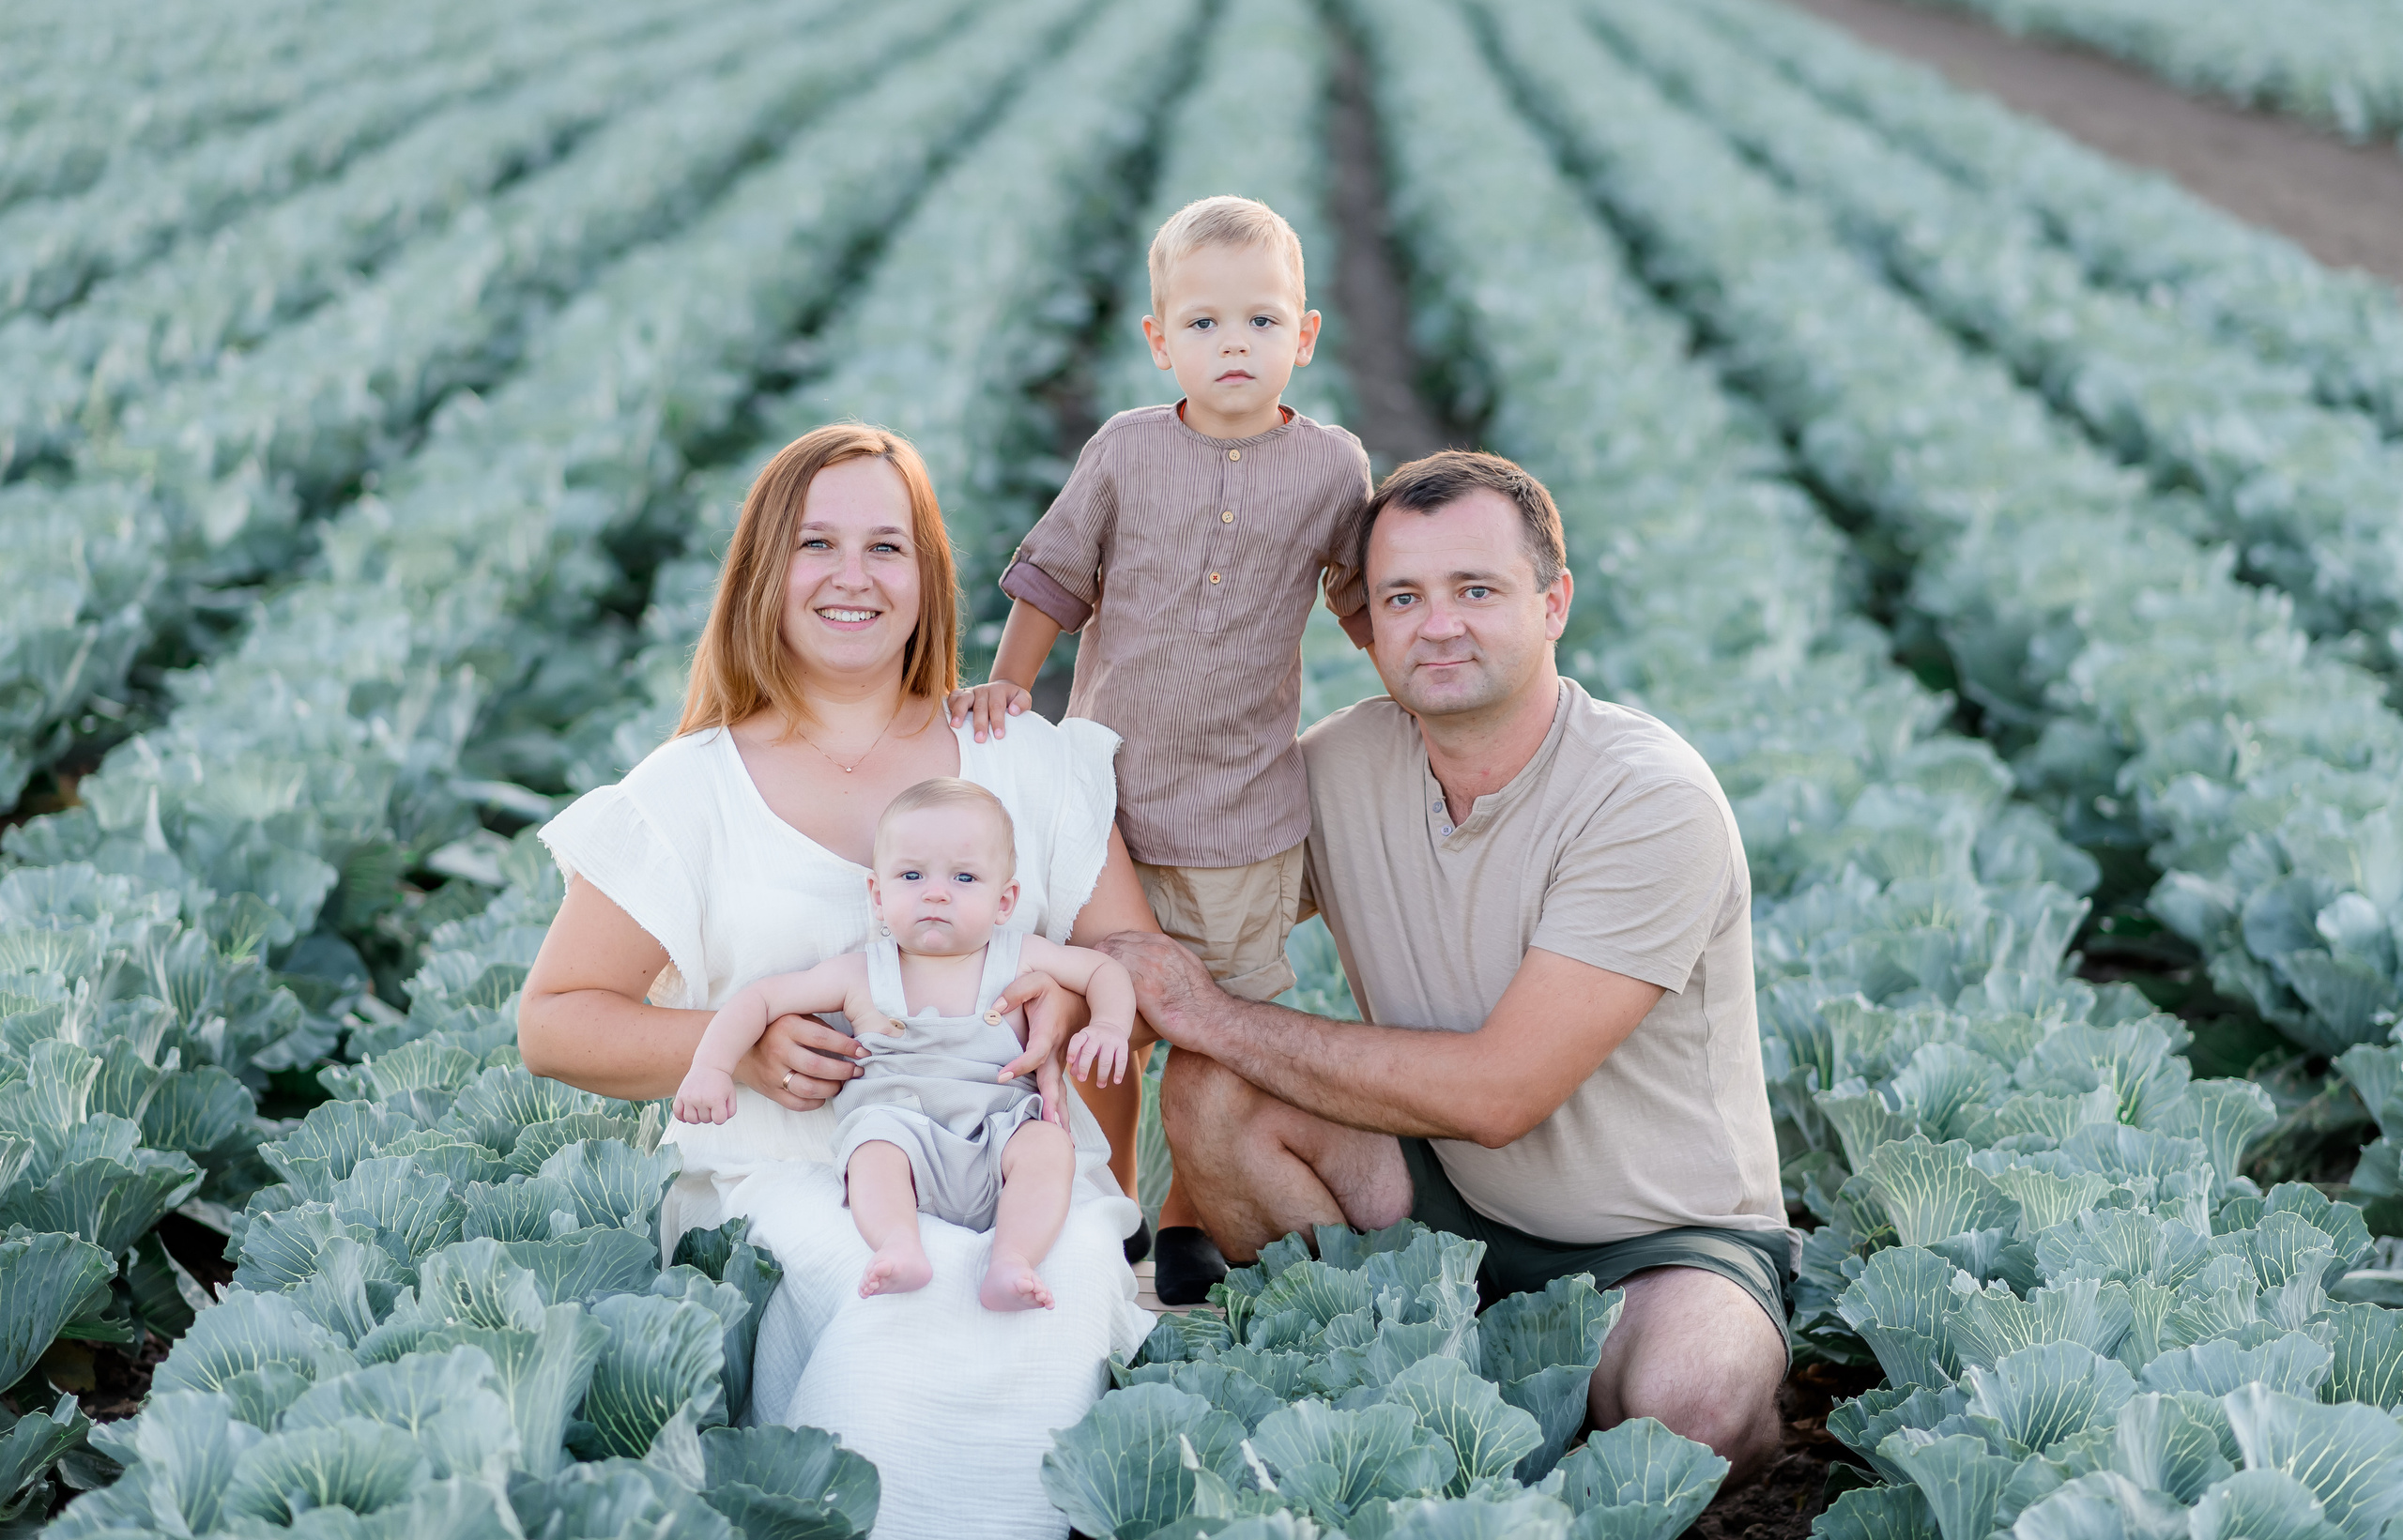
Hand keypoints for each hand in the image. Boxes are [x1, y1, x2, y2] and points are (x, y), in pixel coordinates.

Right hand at [674, 1067, 736, 1124]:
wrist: (709, 1065)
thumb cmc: (721, 1081)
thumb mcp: (731, 1094)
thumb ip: (731, 1110)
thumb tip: (720, 1120)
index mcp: (715, 1099)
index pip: (718, 1120)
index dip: (721, 1117)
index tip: (720, 1109)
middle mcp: (701, 1100)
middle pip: (705, 1120)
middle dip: (710, 1115)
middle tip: (711, 1104)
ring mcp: (689, 1098)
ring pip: (691, 1119)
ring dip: (697, 1117)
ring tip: (701, 1109)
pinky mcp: (680, 1095)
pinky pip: (677, 1112)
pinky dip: (681, 1116)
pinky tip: (689, 1111)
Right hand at [735, 1012, 865, 1111]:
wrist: (738, 1046)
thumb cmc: (777, 1028)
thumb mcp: (796, 1016)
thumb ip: (820, 1027)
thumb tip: (854, 1043)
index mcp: (787, 1027)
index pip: (823, 1038)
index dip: (847, 1047)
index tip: (863, 1051)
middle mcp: (778, 1050)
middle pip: (817, 1067)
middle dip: (844, 1071)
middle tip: (857, 1071)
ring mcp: (772, 1073)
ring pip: (808, 1088)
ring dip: (832, 1089)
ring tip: (842, 1084)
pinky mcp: (769, 1090)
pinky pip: (796, 1103)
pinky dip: (815, 1102)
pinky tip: (824, 1095)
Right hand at [945, 680, 1032, 742]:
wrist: (1002, 690)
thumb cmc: (1013, 700)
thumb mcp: (1023, 698)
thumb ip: (1022, 703)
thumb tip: (1013, 711)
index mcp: (998, 691)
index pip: (997, 706)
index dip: (997, 721)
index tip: (999, 736)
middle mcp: (983, 690)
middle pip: (980, 707)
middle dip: (979, 723)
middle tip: (980, 739)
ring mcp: (971, 691)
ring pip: (963, 700)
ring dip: (959, 712)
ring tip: (956, 726)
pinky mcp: (961, 694)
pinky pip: (953, 696)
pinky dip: (949, 705)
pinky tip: (948, 717)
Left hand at [995, 969, 1083, 1124]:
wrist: (1084, 994)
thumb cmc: (1052, 989)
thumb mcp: (1035, 981)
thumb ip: (1014, 992)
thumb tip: (994, 1010)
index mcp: (1049, 1033)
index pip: (1035, 1053)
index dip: (1019, 1065)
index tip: (1000, 1076)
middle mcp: (1058, 1051)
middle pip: (1054, 1081)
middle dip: (1052, 1103)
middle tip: (1049, 1125)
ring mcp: (1063, 1061)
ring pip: (1061, 1090)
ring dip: (1062, 1114)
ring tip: (1063, 1139)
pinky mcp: (1061, 1066)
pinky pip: (1060, 1090)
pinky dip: (1062, 1110)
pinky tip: (1062, 1129)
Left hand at [1067, 1025, 1129, 1086]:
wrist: (1113, 1023)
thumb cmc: (1094, 1038)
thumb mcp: (1084, 1043)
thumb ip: (1077, 1057)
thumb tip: (1074, 1073)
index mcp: (1086, 1034)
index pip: (1077, 1040)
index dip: (1073, 1050)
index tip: (1069, 1061)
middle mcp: (1098, 1036)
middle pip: (1090, 1051)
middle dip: (1085, 1066)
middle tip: (1082, 1079)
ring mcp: (1111, 1040)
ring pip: (1106, 1058)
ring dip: (1103, 1074)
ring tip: (1100, 1085)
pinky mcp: (1123, 1045)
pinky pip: (1122, 1059)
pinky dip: (1119, 1071)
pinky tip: (1116, 1081)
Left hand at [1097, 931, 1223, 1043]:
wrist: (1211, 1019)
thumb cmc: (1200, 999)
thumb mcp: (1187, 965)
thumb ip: (1169, 956)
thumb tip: (1155, 958)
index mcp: (1164, 943)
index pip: (1123, 936)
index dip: (1110, 949)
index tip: (1105, 964)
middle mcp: (1155, 950)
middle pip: (1111, 944)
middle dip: (1100, 959)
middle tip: (1094, 977)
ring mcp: (1148, 967)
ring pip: (1108, 959)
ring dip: (1098, 972)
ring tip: (1095, 987)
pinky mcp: (1143, 988)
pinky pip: (1113, 978)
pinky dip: (1103, 986)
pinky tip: (1102, 998)